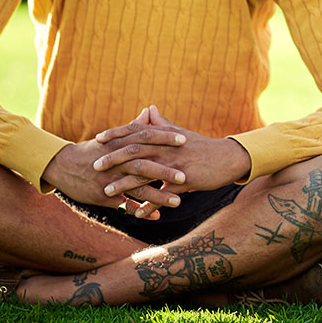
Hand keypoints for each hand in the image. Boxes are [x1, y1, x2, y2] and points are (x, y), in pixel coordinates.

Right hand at [40, 137, 173, 210]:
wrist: (62, 166)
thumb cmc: (91, 150)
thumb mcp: (111, 137)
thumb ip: (133, 126)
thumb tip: (149, 111)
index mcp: (119, 143)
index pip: (145, 137)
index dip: (165, 138)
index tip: (185, 139)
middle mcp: (115, 160)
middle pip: (143, 164)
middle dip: (165, 170)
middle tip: (186, 176)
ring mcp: (109, 179)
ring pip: (137, 187)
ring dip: (158, 195)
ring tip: (178, 202)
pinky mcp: (103, 195)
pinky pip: (125, 204)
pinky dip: (141, 210)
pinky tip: (157, 216)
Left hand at [91, 106, 251, 217]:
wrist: (227, 159)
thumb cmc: (201, 146)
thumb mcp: (180, 133)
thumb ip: (161, 123)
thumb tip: (149, 109)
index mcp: (165, 136)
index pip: (136, 130)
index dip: (116, 134)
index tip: (98, 138)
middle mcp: (167, 148)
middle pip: (135, 150)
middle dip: (113, 158)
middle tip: (94, 166)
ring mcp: (175, 165)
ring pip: (145, 174)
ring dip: (124, 184)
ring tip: (107, 192)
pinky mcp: (185, 182)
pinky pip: (162, 195)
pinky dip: (148, 205)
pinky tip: (136, 213)